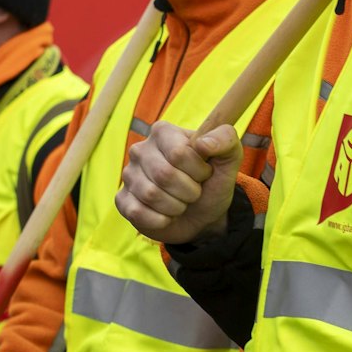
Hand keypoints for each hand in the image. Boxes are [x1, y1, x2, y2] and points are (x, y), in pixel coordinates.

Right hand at [116, 121, 242, 244]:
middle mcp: (140, 150)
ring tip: (181, 202)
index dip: (198, 170)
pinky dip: (161, 220)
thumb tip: (203, 143)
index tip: (204, 173)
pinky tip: (166, 215)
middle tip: (194, 191)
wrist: (203, 215)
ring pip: (151, 195)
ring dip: (176, 206)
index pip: (179, 153)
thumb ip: (225, 139)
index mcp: (163, 132)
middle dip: (189, 191)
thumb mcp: (229, 158)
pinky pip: (138, 212)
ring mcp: (128, 175)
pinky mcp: (122, 200)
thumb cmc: (212, 181)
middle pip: (164, 174)